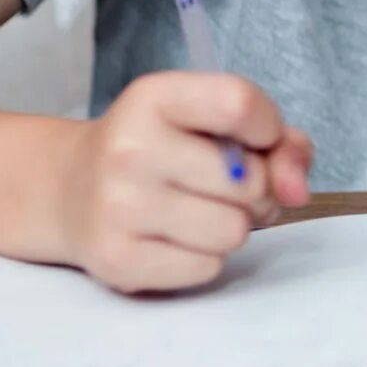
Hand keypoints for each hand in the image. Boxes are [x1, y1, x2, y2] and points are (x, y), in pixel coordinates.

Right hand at [48, 73, 312, 292]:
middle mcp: (129, 149)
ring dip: (231, 227)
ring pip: (233, 231)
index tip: (255, 138)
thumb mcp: (216, 123)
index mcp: (154, 98)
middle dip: (255, 190)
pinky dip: (203, 258)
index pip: (239, 103)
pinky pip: (207, 268)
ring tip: (200, 212)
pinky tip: (174, 239)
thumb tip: (297, 190)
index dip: (267, 128)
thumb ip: (280, 143)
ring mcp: (117, 207)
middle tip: (222, 186)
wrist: (69, 190)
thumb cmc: (165, 151)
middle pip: (249, 181)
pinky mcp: (117, 259)